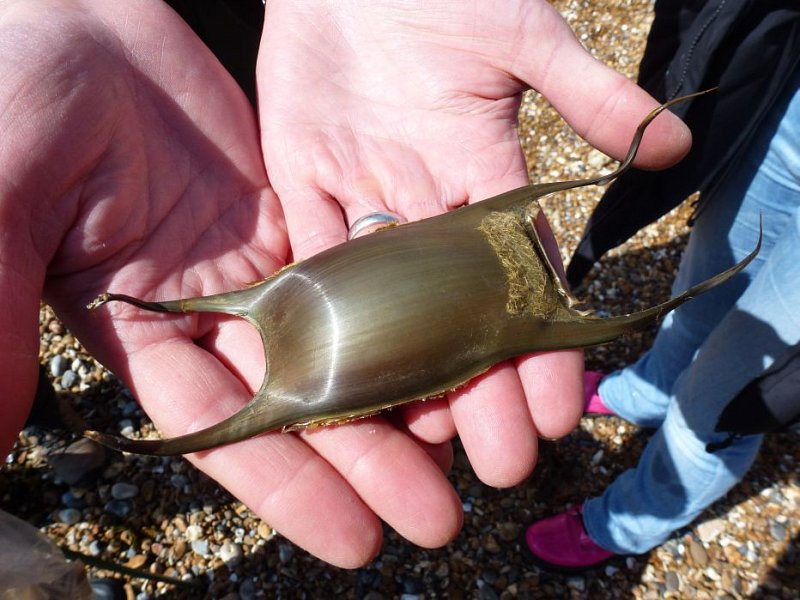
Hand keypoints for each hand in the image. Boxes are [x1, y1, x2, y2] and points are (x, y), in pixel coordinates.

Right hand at [0, 0, 459, 567]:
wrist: (77, 15)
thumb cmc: (14, 95)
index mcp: (138, 332)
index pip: (223, 429)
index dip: (288, 486)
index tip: (356, 539)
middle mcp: (208, 316)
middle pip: (300, 402)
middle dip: (365, 462)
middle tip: (437, 518)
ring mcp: (257, 267)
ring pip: (342, 344)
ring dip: (398, 396)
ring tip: (465, 453)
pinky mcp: (293, 218)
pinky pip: (357, 271)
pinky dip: (401, 309)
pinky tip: (451, 345)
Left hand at [257, 1, 690, 485]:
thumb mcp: (522, 37)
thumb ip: (585, 90)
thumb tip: (669, 144)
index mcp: (484, 174)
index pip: (520, 275)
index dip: (539, 342)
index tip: (560, 407)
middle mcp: (427, 204)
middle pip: (456, 308)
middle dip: (479, 383)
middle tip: (497, 459)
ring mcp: (365, 198)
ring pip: (386, 299)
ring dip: (403, 368)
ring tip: (423, 441)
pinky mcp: (304, 184)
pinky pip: (315, 255)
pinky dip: (324, 309)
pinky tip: (336, 371)